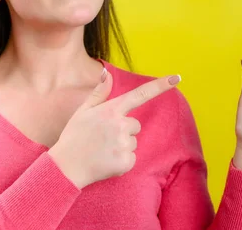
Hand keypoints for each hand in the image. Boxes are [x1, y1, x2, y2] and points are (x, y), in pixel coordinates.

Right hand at [48, 69, 180, 188]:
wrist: (66, 167)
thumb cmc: (73, 137)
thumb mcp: (82, 111)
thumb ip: (98, 93)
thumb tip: (107, 74)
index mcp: (111, 110)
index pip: (140, 95)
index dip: (159, 86)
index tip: (176, 78)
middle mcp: (120, 125)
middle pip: (135, 125)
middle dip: (123, 131)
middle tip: (102, 138)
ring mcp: (123, 144)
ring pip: (133, 142)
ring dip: (122, 147)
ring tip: (102, 150)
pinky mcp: (126, 162)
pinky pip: (132, 159)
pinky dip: (122, 162)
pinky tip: (106, 161)